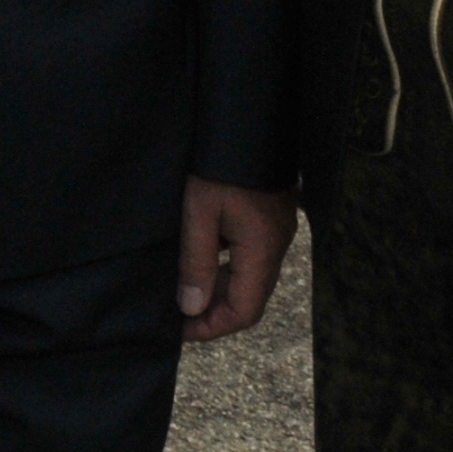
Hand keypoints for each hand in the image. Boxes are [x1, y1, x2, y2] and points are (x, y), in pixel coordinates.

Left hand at [177, 176, 294, 341]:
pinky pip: (248, 256)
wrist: (251, 120)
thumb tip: (191, 307)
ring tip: (183, 290)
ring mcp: (274, 232)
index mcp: (262, 251)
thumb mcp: (200, 213)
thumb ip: (196, 262)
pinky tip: (200, 260)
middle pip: (249, 297)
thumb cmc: (222, 165)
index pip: (244, 311)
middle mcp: (275, 247)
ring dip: (218, 289)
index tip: (181, 331)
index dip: (213, 327)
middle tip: (177, 314)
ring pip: (248, 277)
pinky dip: (225, 267)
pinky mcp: (267, 218)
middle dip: (214, 311)